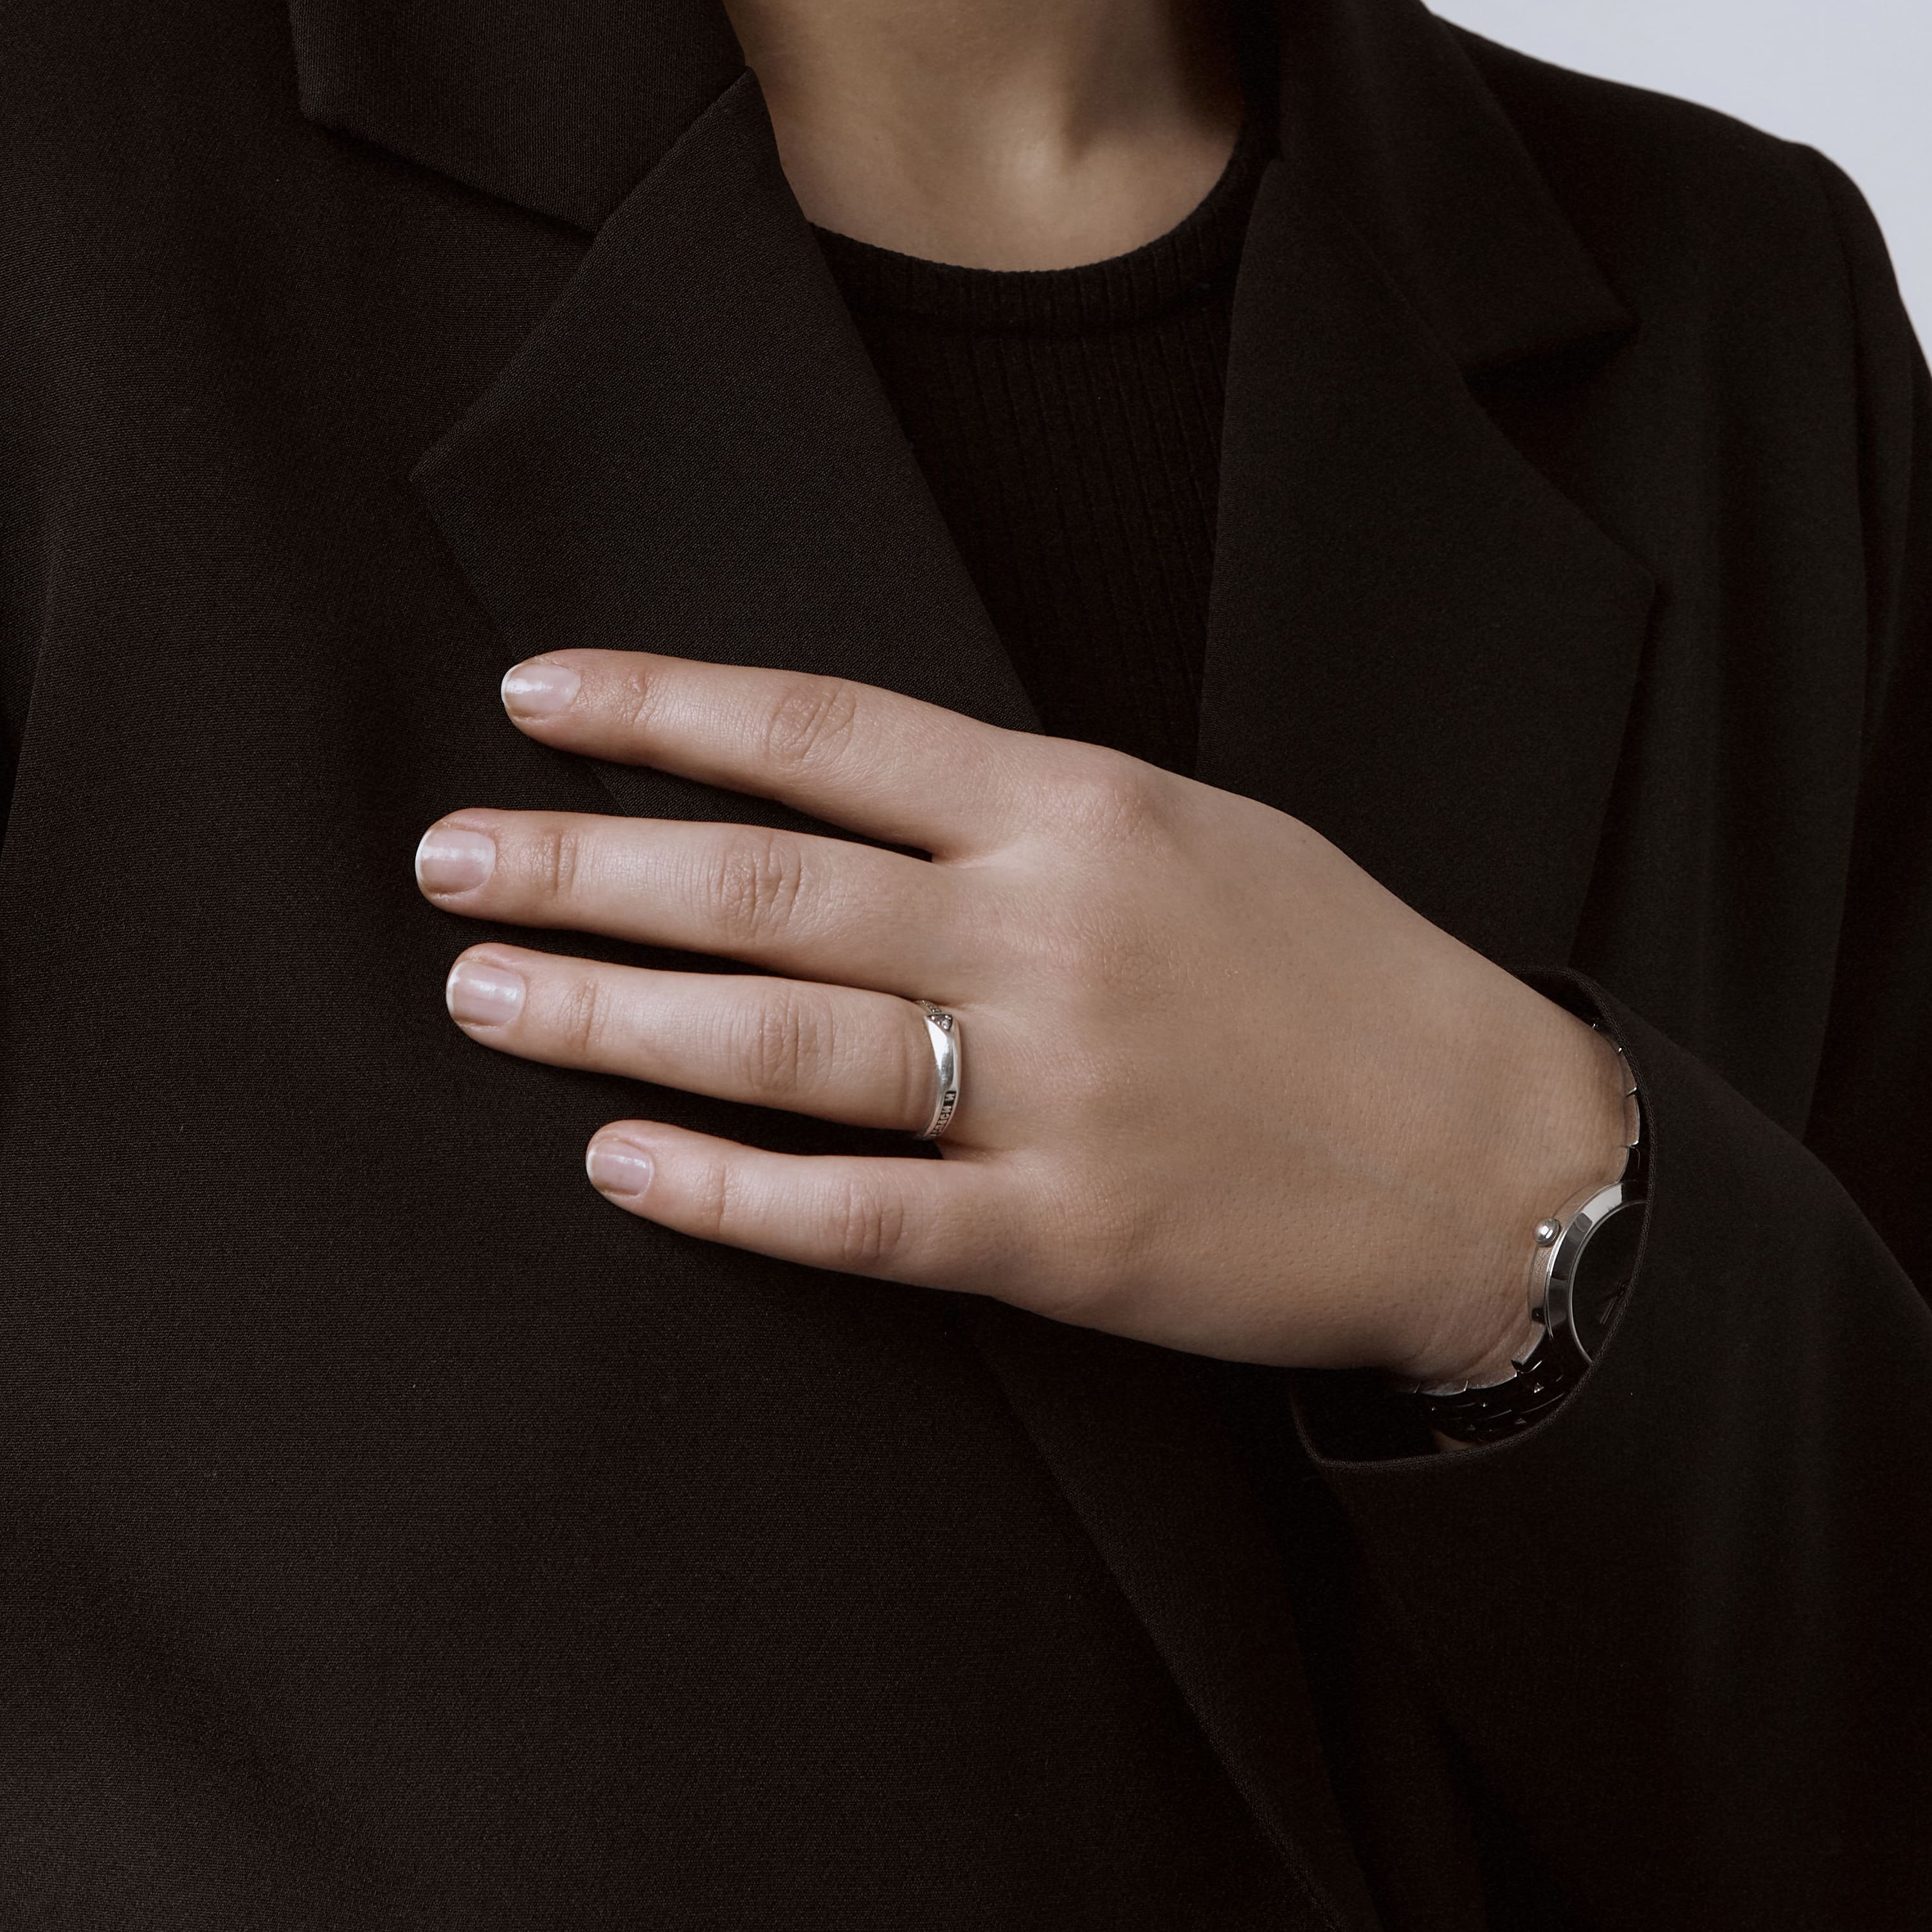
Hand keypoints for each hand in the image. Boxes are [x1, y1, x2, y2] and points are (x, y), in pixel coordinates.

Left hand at [415, 654, 1633, 1384]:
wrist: (1487, 1148)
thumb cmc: (1329, 970)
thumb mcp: (1190, 826)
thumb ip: (1020, 810)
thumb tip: (836, 788)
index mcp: (1077, 806)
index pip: (824, 733)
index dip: (664, 708)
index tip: (533, 695)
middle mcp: (1047, 930)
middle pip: (764, 884)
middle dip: (582, 866)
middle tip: (444, 860)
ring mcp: (1052, 1087)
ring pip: (780, 1041)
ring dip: (608, 1015)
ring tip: (479, 992)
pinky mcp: (1064, 1236)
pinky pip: (858, 1213)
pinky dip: (724, 1190)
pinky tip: (616, 1161)